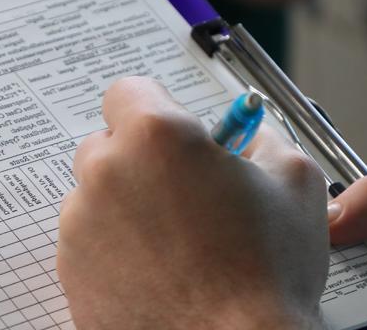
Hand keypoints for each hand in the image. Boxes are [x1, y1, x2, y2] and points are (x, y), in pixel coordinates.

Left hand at [57, 77, 329, 328]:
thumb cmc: (266, 275)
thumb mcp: (296, 182)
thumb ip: (266, 141)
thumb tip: (252, 137)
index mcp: (156, 136)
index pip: (127, 91)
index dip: (156, 109)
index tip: (174, 132)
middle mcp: (106, 173)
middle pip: (106, 145)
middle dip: (139, 161)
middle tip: (183, 193)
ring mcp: (80, 227)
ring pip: (94, 198)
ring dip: (125, 209)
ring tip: (176, 244)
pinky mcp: (70, 273)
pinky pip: (87, 246)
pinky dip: (113, 254)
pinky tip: (157, 273)